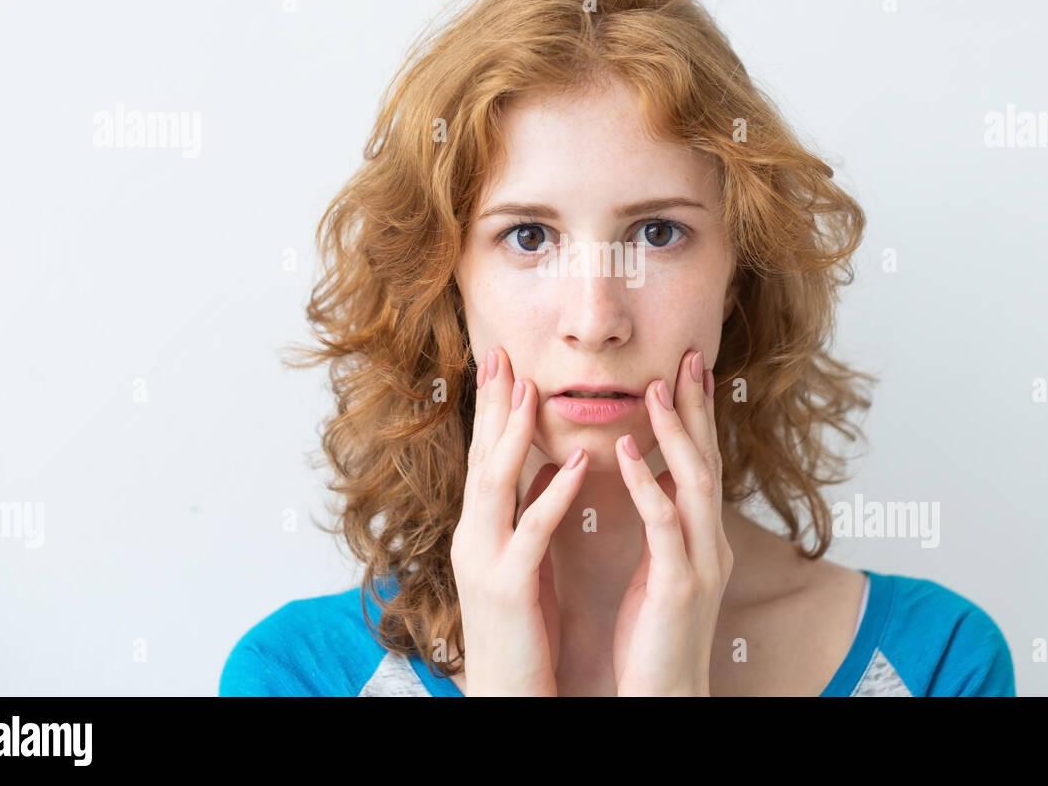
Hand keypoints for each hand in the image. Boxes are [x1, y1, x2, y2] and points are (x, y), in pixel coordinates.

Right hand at [449, 345, 588, 695]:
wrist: (510, 693)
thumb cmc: (522, 631)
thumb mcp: (524, 563)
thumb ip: (528, 514)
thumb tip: (544, 469)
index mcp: (480, 532)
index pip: (484, 458)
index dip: (492, 410)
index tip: (502, 363)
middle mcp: (473, 539)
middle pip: (481, 458)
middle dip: (491, 405)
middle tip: (501, 354)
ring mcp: (485, 562)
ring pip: (495, 485)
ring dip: (513, 434)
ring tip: (531, 388)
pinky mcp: (508, 588)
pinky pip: (533, 530)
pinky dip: (553, 492)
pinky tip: (574, 460)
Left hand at [611, 349, 733, 695]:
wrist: (663, 695)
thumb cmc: (651, 635)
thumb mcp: (657, 569)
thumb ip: (658, 525)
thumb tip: (646, 480)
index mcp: (701, 536)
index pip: (701, 462)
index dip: (694, 415)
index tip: (685, 370)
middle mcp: (710, 541)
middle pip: (708, 459)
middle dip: (697, 407)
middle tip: (688, 357)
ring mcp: (701, 562)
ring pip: (694, 482)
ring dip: (675, 432)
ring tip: (655, 388)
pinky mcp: (680, 585)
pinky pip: (664, 523)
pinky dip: (645, 482)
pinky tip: (622, 450)